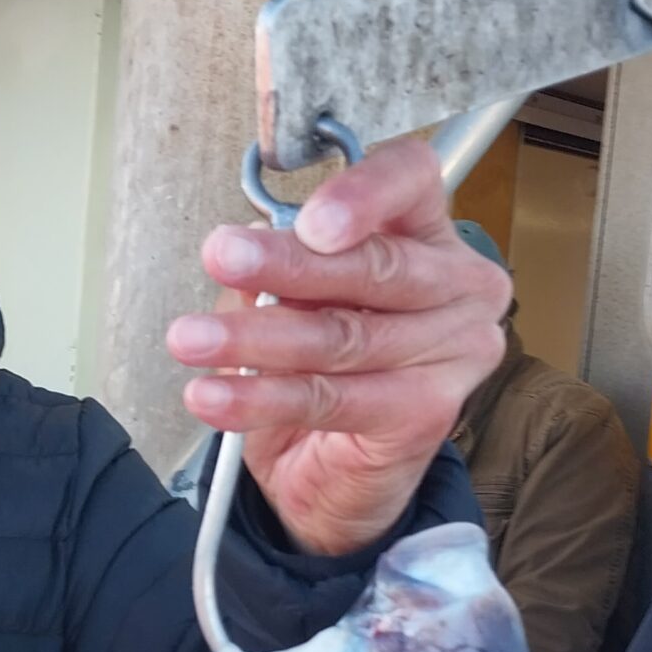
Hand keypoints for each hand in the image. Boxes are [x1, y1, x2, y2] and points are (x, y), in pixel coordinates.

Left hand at [167, 135, 508, 557]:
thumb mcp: (296, 300)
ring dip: (255, 338)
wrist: (340, 469)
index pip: (412, 182)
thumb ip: (284, 272)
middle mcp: (459, 286)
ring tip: (193, 339)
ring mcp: (455, 352)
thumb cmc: (326, 366)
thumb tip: (250, 247)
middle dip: (288, 265)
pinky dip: (262, 398)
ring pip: (344, 336)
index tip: (308, 221)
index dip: (364, 194)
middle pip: (377, 264)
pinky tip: (215, 396)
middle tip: (222, 257)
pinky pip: (332, 398)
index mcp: (429, 233)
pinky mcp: (428, 413)